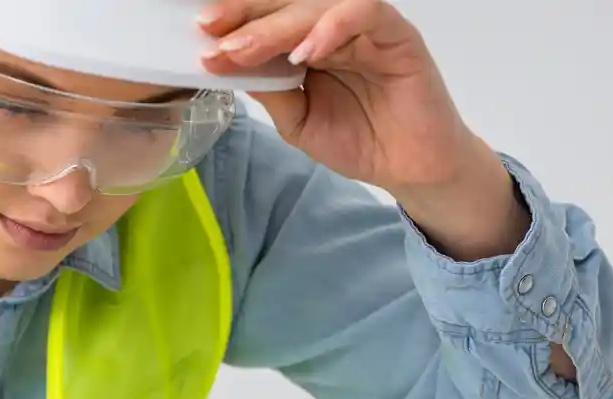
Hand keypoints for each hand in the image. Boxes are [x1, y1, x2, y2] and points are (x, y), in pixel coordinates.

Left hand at [198, 0, 528, 259]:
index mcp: (309, 42)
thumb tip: (226, 64)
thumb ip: (270, 91)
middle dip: (246, 16)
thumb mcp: (298, 121)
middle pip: (287, 3)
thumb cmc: (360, 140)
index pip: (269, 18)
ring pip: (318, 5)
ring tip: (246, 50)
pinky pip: (365, 13)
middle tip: (211, 32)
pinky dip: (332, 27)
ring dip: (279, 25)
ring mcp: (366, 28)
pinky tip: (306, 53)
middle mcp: (335, 27)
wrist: (411, 169)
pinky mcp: (397, 36)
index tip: (201, 34)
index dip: (235, 21)